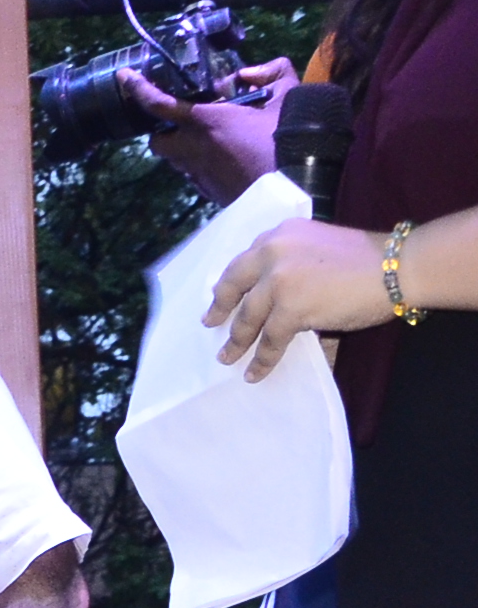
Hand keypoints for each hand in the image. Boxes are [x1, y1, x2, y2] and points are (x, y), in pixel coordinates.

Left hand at [119, 63, 290, 202]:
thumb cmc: (291, 138)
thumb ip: (272, 73)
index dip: (138, 89)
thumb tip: (247, 73)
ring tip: (210, 137)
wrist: (301, 186)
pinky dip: (200, 164)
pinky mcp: (210, 193)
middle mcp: (195, 150)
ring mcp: (200, 175)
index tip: (123, 77)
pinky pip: (194, 176)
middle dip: (162, 130)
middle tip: (183, 119)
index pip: (160, 104)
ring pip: (176, 160)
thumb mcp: (288, 95)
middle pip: (158, 141)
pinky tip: (225, 157)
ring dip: (183, 147)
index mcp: (207, 123)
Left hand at [207, 216, 393, 378]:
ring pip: (249, 317)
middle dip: (220, 309)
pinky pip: (270, 340)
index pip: (243, 261)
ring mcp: (278, 281)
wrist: (395, 266)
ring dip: (237, 341)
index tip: (219, 296)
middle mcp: (271, 253)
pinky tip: (254, 372)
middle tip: (210, 323)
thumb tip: (270, 289)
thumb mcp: (317, 244)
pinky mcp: (290, 308)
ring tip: (227, 357)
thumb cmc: (366, 258)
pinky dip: (262, 359)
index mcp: (278, 235)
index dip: (229, 282)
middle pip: (234, 286)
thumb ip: (290, 258)